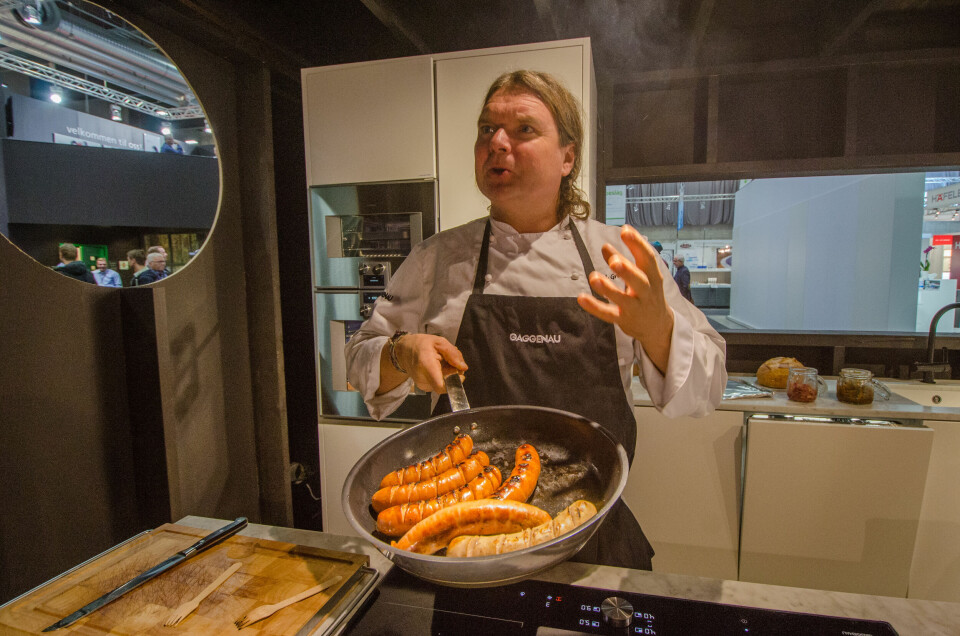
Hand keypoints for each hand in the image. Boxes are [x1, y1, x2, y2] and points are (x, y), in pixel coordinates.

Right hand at [392, 334, 467, 393]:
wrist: (403, 351)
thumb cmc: (421, 344)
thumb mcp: (439, 342)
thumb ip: (453, 354)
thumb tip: (463, 368)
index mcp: (426, 365)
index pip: (441, 386)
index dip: (454, 383)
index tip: (460, 374)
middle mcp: (423, 379)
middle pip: (447, 383)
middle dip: (454, 373)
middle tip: (451, 361)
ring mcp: (422, 385)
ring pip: (445, 384)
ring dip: (449, 374)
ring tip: (443, 362)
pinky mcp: (424, 387)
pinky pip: (440, 383)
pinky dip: (443, 376)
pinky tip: (438, 367)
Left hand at [576, 225, 674, 373]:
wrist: (657, 326)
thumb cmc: (647, 294)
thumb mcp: (640, 276)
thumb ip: (623, 261)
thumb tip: (605, 246)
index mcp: (653, 277)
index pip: (648, 258)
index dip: (638, 244)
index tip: (625, 230)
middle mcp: (646, 292)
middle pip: (639, 280)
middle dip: (627, 269)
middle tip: (613, 260)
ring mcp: (635, 307)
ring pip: (622, 299)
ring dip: (607, 288)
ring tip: (593, 276)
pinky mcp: (623, 320)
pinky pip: (608, 314)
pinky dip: (595, 307)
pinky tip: (581, 298)